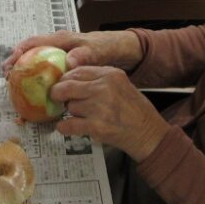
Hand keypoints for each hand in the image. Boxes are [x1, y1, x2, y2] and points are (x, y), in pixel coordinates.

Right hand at [0, 29, 142, 75]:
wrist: (123, 52)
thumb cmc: (109, 47)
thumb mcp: (99, 50)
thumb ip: (86, 54)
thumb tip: (69, 61)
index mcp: (62, 40)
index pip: (35, 42)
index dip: (19, 51)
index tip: (10, 63)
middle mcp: (58, 47)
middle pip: (31, 53)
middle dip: (17, 63)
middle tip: (7, 78)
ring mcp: (61, 57)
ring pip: (38, 63)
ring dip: (26, 73)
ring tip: (15, 87)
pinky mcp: (65, 67)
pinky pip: (48, 73)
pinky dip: (40, 81)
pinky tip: (37, 94)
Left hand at [50, 66, 169, 160]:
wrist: (147, 132)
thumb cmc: (133, 109)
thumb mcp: (120, 84)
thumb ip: (98, 79)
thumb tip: (68, 79)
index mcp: (110, 74)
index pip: (77, 71)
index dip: (65, 79)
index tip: (61, 85)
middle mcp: (104, 88)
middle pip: (67, 86)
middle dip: (58, 93)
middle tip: (57, 99)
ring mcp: (100, 108)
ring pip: (69, 106)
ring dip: (69, 112)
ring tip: (79, 115)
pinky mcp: (97, 127)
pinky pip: (69, 124)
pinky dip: (64, 127)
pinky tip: (66, 127)